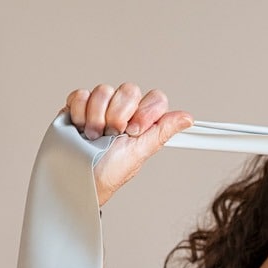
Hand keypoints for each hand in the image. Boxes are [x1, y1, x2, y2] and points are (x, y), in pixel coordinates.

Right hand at [64, 83, 192, 205]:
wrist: (80, 177)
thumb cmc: (111, 170)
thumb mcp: (140, 152)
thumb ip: (162, 131)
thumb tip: (187, 118)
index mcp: (143, 122)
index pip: (155, 99)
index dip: (145, 112)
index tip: (134, 131)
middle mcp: (124, 110)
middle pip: (129, 90)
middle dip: (118, 115)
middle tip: (113, 135)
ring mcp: (102, 106)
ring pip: (104, 90)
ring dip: (97, 117)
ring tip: (94, 136)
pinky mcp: (80, 104)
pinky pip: (82, 94)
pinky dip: (80, 113)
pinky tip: (81, 128)